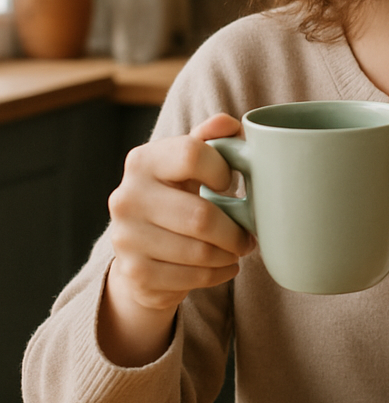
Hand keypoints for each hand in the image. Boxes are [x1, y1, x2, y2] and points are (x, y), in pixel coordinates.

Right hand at [99, 113, 255, 366]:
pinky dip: (218, 274)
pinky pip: (192, 278)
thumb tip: (230, 124)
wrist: (141, 249)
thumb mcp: (190, 164)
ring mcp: (125, 237)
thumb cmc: (178, 195)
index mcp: (143, 161)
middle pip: (200, 216)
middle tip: (249, 236)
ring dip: (229, 254)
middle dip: (235, 231)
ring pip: (199, 252)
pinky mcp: (133, 272)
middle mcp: (126, 197)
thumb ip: (211, 139)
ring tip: (237, 249)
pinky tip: (224, 266)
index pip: (191, 154)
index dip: (222, 170)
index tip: (230, 183)